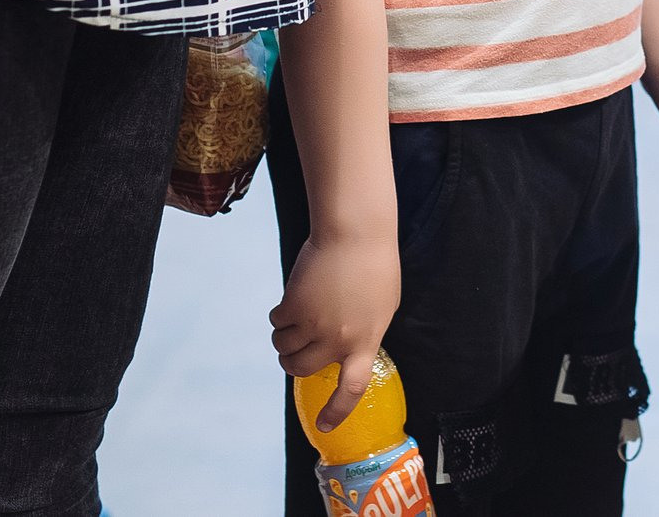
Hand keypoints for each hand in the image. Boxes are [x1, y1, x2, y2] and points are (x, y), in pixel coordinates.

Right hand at [271, 228, 401, 433]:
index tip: (324, 426)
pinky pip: (276, 322)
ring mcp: (316, 323)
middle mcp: (340, 339)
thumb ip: (364, 334)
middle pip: (301, 369)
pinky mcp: (294, 305)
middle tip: (292, 350)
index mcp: (367, 341)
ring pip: (283, 347)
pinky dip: (279, 315)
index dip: (337, 411)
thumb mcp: (382, 307)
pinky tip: (294, 297)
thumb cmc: (374, 265)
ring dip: (283, 337)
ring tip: (294, 317)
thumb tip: (345, 353)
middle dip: (291, 362)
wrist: (356, 232)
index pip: (352, 389)